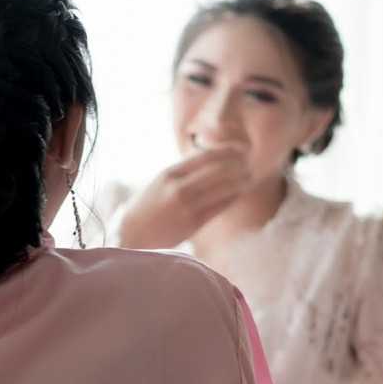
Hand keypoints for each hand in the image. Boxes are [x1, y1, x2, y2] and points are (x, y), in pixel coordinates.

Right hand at [116, 146, 249, 249]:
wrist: (132, 235)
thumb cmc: (147, 205)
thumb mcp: (160, 180)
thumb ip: (183, 168)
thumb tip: (209, 153)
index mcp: (169, 173)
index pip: (205, 155)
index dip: (228, 150)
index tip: (242, 148)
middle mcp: (178, 188)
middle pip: (218, 170)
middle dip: (238, 165)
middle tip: (249, 163)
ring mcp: (187, 207)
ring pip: (223, 189)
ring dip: (241, 181)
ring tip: (249, 177)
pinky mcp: (193, 224)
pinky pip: (220, 207)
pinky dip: (232, 198)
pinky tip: (237, 193)